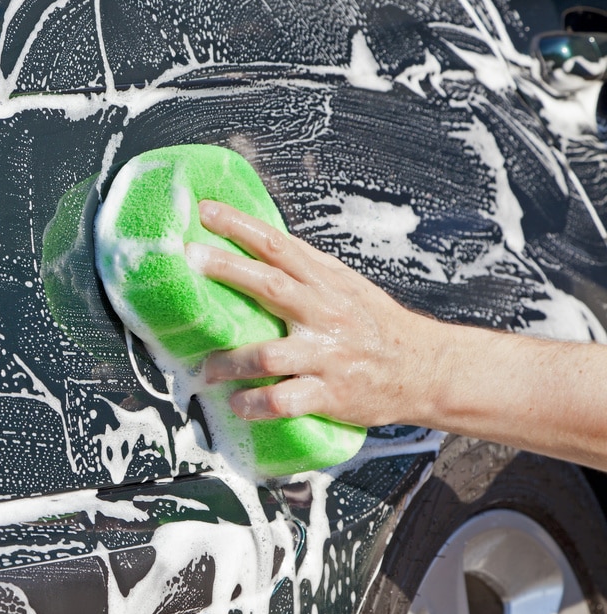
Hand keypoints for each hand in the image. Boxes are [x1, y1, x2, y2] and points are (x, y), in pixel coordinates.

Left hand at [186, 200, 443, 426]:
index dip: (240, 225)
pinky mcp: (329, 394)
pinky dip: (254, 404)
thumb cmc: (375, 325)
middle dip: (226, 269)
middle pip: (269, 284)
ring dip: (229, 362)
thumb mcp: (346, 286)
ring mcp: (325, 355)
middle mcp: (323, 313)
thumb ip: (306, 266)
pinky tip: (237, 403)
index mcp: (324, 283)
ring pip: (268, 354)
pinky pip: (283, 400)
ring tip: (207, 369)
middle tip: (189, 258)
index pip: (277, 245)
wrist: (425, 369)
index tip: (204, 210)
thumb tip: (261, 239)